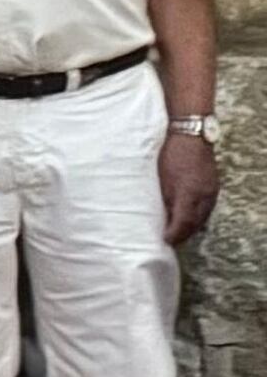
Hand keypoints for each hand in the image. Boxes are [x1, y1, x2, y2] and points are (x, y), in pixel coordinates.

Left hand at [168, 131, 221, 246]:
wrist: (191, 136)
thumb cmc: (171, 154)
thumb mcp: (162, 178)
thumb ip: (166, 199)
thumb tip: (164, 216)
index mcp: (189, 194)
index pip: (183, 223)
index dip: (174, 234)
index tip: (166, 240)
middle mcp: (203, 196)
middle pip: (195, 223)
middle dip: (184, 234)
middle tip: (172, 241)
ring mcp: (211, 191)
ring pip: (203, 217)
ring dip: (192, 227)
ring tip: (180, 233)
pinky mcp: (214, 187)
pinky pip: (208, 208)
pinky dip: (199, 216)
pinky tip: (191, 218)